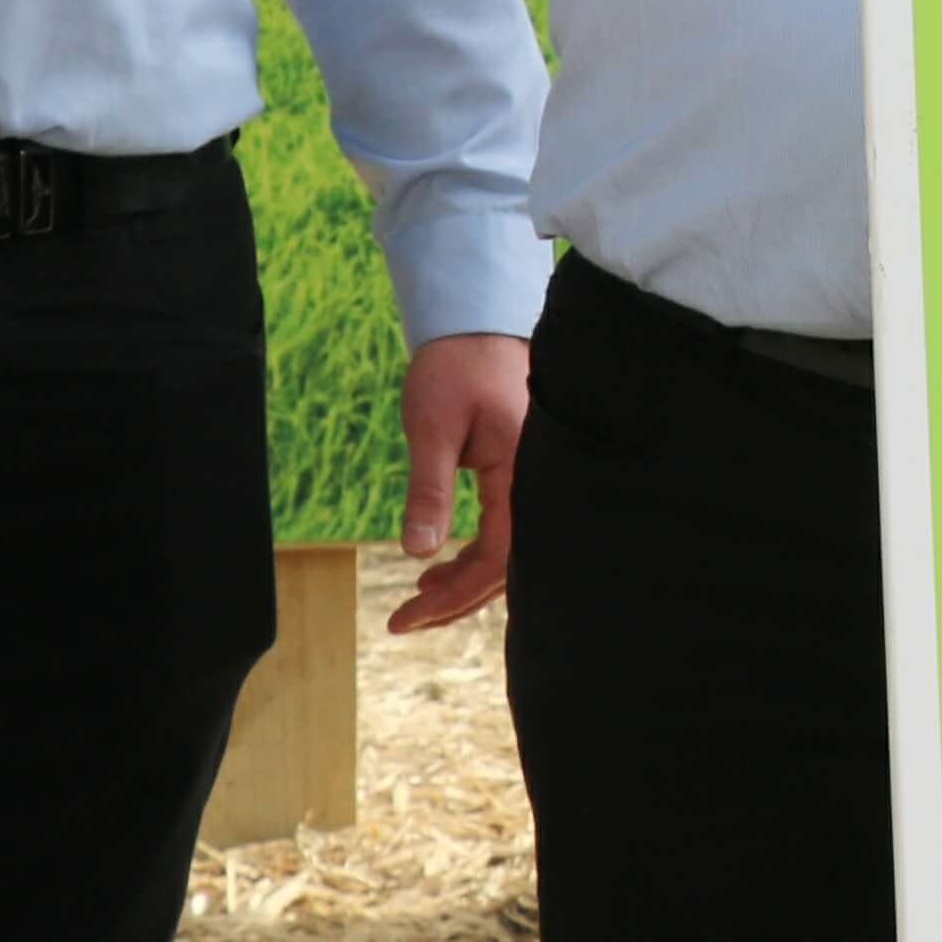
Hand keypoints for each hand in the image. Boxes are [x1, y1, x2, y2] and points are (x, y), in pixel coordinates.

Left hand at [389, 332, 527, 630]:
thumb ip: (429, 491)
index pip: (496, 558)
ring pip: (507, 552)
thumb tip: (418, 553)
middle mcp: (536, 482)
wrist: (476, 322)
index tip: (406, 616)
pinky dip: (474, 554)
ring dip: (465, 581)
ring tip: (419, 597)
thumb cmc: (454, 367)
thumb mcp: (432, 428)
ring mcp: (532, 479)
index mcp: (523, 472)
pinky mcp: (521, 474)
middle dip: (456, 601)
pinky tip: (442, 561)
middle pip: (507, 567)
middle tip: (405, 619)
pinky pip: (505, 529)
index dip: (453, 596)